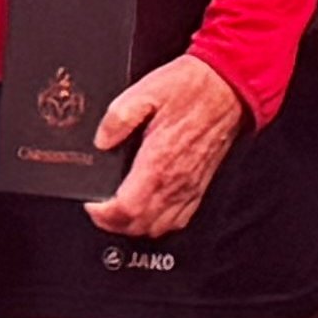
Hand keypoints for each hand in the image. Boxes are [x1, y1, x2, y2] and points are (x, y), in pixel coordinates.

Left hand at [85, 53, 248, 238]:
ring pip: (158, 228)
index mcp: (158, 161)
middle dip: (113, 224)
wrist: (226, 89)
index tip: (91, 203)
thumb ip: (118, 117)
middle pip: (139, 225)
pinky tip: (148, 209)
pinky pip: (178, 220)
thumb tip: (101, 140)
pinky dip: (157, 223)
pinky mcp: (198, 187)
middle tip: (99, 208)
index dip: (102, 214)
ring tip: (119, 211)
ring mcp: (189, 187)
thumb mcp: (146, 91)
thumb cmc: (191, 89)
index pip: (127, 209)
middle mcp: (175, 181)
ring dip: (134, 226)